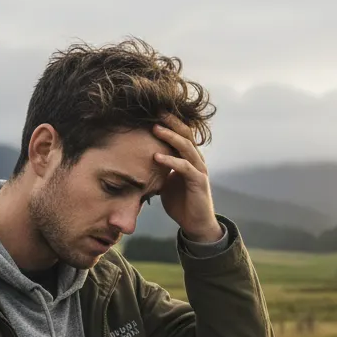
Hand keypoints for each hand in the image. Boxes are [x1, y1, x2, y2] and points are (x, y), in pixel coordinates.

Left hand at [153, 114, 222, 242]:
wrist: (196, 224)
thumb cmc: (181, 203)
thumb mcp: (165, 183)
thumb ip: (158, 170)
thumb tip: (137, 162)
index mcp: (189, 158)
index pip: (181, 134)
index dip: (169, 122)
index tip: (153, 112)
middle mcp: (196, 160)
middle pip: (186, 134)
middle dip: (171, 121)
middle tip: (156, 111)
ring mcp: (199, 170)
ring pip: (186, 147)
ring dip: (170, 137)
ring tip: (155, 128)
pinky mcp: (199, 182)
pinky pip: (185, 167)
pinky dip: (171, 160)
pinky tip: (156, 156)